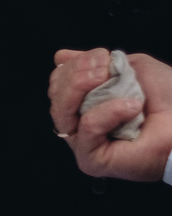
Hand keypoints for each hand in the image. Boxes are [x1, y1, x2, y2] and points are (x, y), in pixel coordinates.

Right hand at [48, 48, 171, 182]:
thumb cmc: (169, 99)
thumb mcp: (132, 66)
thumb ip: (95, 60)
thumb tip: (61, 57)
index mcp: (87, 102)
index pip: (59, 81)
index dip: (74, 66)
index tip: (102, 57)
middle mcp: (81, 123)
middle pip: (55, 94)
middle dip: (76, 75)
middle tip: (105, 69)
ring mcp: (84, 142)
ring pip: (61, 111)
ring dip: (83, 88)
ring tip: (113, 83)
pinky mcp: (91, 158)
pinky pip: (87, 128)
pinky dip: (108, 112)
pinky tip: (130, 107)